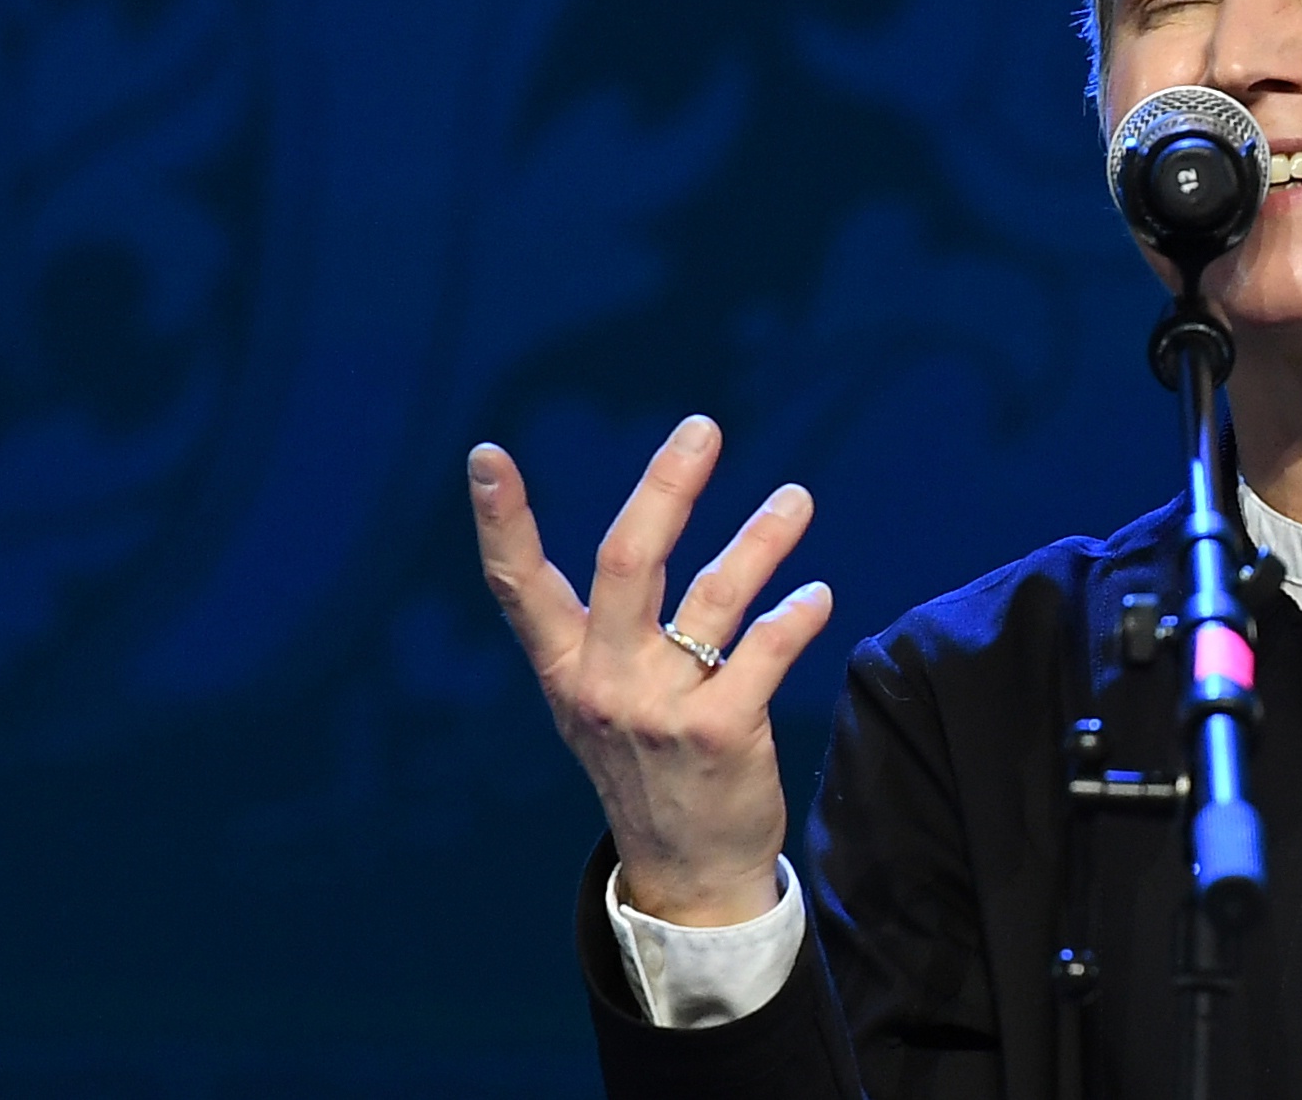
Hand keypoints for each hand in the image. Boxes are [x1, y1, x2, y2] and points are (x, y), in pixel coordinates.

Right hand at [469, 416, 831, 926]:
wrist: (687, 874)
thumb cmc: (644, 769)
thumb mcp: (594, 703)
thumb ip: (601, 629)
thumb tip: (640, 527)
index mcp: (564, 669)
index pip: (518, 585)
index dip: (500, 520)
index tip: (486, 455)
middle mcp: (603, 683)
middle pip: (628, 560)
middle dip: (666, 485)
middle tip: (701, 428)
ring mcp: (660, 710)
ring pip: (715, 596)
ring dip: (761, 539)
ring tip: (796, 499)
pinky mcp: (720, 734)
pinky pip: (762, 652)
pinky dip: (795, 615)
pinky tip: (816, 596)